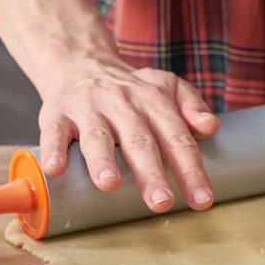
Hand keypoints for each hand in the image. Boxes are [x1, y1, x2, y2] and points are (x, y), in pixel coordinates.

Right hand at [37, 61, 219, 212]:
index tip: (201, 199)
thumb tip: (211, 126)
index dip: (191, 169)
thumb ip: (191, 105)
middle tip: (162, 202)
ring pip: (97, 137)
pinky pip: (54, 132)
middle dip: (152, 173)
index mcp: (154, 101)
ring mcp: (89, 108)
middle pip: (140, 142)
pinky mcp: (57, 113)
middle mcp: (122, 103)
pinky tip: (55, 168)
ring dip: (103, 160)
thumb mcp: (166, 87)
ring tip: (109, 184)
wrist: (81, 62)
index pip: (177, 138)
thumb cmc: (130, 89)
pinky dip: (53, 149)